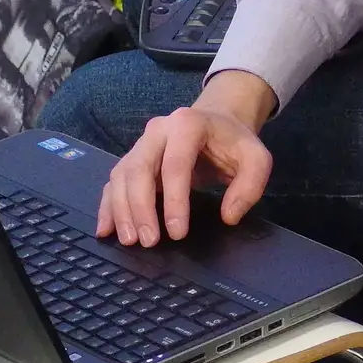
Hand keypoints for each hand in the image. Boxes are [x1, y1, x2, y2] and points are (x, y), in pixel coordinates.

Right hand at [96, 70, 276, 245]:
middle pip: (139, 168)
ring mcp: (141, 143)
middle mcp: (158, 130)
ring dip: (121, 209)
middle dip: (140, 208)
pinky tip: (106, 229)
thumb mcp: (256, 157)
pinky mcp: (133, 158)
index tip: (178, 233)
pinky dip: (108, 205)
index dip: (174, 200)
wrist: (218, 121)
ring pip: (121, 175)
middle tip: (149, 241)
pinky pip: (114, 181)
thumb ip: (250, 185)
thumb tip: (229, 216)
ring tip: (130, 240)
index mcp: (187, 124)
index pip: (175, 164)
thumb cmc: (234, 142)